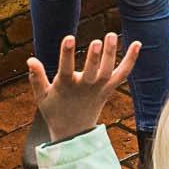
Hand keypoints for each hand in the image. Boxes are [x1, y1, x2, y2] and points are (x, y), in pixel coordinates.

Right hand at [27, 32, 141, 144]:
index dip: (66, 53)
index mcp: (66, 86)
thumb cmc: (54, 110)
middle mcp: (85, 87)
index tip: (69, 37)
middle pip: (92, 71)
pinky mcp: (109, 89)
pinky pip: (122, 74)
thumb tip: (30, 59)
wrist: (73, 133)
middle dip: (94, 57)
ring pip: (108, 71)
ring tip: (111, 34)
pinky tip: (138, 44)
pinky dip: (131, 60)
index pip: (66, 68)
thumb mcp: (42, 97)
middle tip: (97, 41)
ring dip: (111, 53)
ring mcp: (99, 88)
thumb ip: (37, 78)